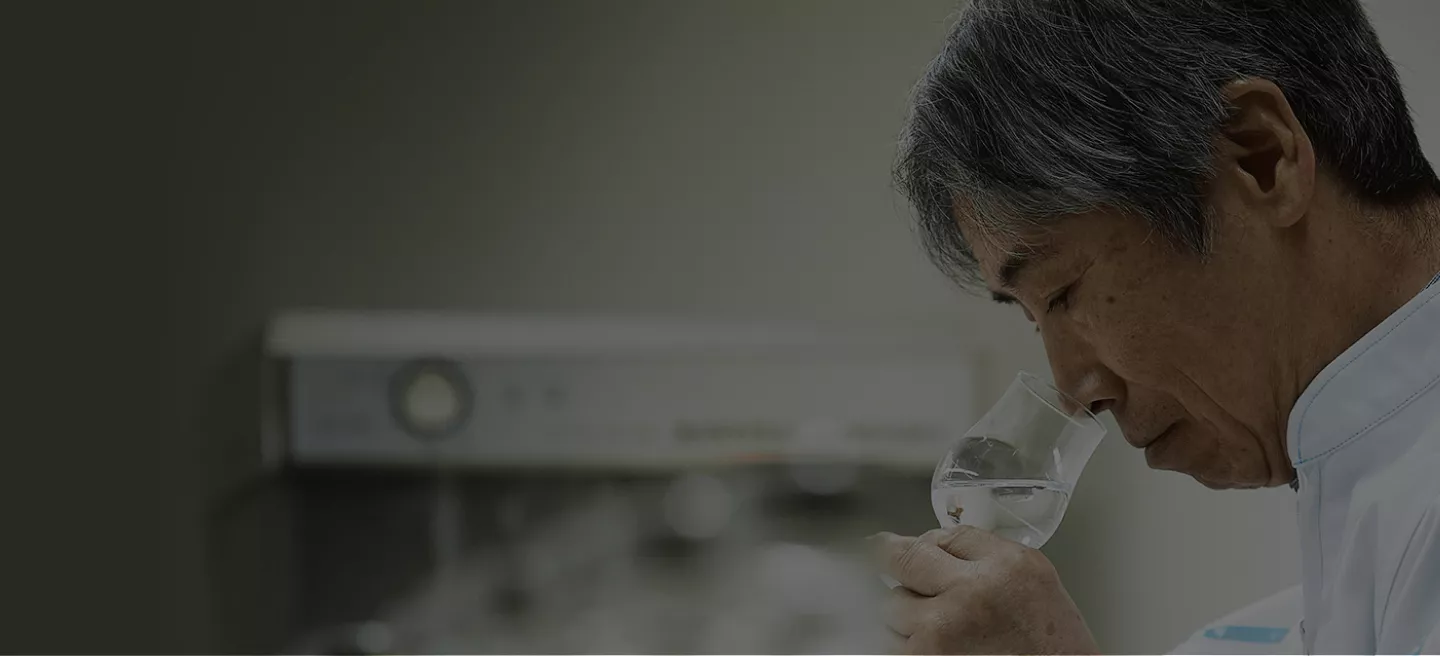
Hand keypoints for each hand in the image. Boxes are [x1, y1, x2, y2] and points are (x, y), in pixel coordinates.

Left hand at [869, 526, 1097, 654]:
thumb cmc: (1052, 642)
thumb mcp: (1032, 576)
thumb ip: (982, 551)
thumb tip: (931, 544)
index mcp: (1003, 567)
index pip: (938, 538)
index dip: (909, 543)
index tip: (885, 543)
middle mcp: (969, 594)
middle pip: (904, 564)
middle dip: (900, 570)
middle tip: (899, 573)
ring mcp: (942, 632)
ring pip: (892, 608)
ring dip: (906, 615)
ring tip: (942, 628)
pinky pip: (893, 644)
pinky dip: (906, 643)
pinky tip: (932, 645)